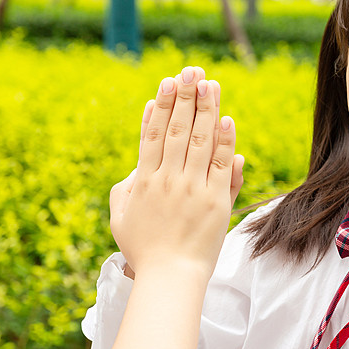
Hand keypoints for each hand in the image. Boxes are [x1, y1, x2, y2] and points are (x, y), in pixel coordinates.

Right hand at [109, 66, 243, 281]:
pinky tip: (227, 120)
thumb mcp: (121, 216)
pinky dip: (225, 142)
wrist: (170, 278)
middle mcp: (168, 180)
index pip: (152, 135)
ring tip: (209, 84)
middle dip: (185, 97)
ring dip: (206, 110)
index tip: (166, 83)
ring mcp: (193, 189)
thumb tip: (140, 161)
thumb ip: (127, 185)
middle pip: (177, 130)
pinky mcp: (216, 201)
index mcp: (144, 181)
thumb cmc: (145, 250)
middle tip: (191, 70)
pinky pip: (221, 166)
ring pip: (200, 141)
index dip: (160, 107)